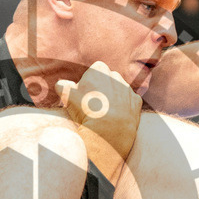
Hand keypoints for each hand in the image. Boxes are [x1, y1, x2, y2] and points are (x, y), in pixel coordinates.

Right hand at [57, 62, 142, 181]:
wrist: (109, 129)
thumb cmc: (86, 110)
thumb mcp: (68, 96)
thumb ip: (63, 86)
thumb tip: (61, 85)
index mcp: (99, 69)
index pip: (92, 71)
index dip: (87, 83)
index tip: (83, 95)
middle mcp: (116, 75)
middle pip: (106, 80)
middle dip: (101, 89)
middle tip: (93, 105)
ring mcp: (128, 88)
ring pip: (118, 91)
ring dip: (113, 98)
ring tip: (104, 113)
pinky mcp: (136, 102)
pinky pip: (129, 102)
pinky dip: (123, 108)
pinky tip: (115, 117)